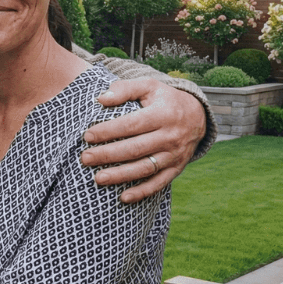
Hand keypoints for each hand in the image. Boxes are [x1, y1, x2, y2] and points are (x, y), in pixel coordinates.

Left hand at [80, 78, 205, 202]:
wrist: (198, 115)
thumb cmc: (164, 99)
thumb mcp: (149, 86)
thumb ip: (125, 89)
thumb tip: (101, 98)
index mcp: (163, 115)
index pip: (131, 125)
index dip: (108, 131)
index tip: (87, 136)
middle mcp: (170, 136)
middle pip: (135, 149)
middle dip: (108, 155)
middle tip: (85, 158)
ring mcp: (174, 155)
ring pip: (145, 168)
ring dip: (121, 175)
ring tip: (98, 179)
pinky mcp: (176, 168)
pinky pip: (159, 183)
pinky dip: (142, 192)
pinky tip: (123, 197)